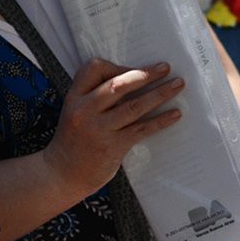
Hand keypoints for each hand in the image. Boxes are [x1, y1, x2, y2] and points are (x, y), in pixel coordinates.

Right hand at [42, 59, 182, 198]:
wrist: (62, 174)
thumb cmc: (74, 139)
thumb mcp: (76, 111)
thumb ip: (96, 97)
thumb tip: (136, 79)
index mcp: (74, 97)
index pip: (94, 69)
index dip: (117, 66)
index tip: (136, 69)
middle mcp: (84, 111)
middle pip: (119, 85)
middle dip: (146, 75)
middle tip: (166, 68)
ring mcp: (98, 129)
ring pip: (135, 106)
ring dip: (160, 93)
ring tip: (178, 85)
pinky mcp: (112, 147)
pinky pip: (142, 129)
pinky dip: (161, 120)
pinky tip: (175, 114)